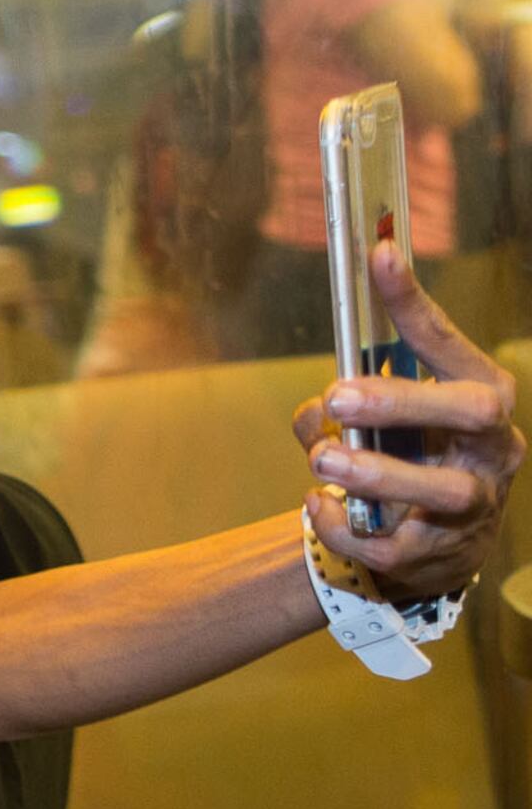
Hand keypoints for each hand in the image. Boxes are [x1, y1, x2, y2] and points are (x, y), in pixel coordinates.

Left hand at [294, 242, 522, 602]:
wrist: (430, 547)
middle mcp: (492, 446)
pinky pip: (392, 544)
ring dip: (375, 472)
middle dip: (403, 399)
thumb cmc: (406, 461)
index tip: (378, 256)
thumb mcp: (378, 424)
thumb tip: (315, 410)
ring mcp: (476, 502)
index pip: (449, 343)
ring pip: (443, 488)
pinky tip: (318, 507)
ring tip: (322, 460)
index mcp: (481, 395)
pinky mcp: (442, 552)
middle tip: (338, 396)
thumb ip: (337, 408)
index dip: (413, 302)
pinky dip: (345, 526)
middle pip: (473, 409)